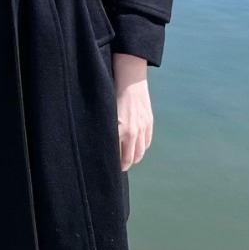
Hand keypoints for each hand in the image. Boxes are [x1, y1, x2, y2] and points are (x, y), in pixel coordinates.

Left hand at [112, 52, 153, 170]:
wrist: (129, 82)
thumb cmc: (111, 95)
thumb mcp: (105, 113)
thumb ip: (104, 130)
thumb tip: (99, 143)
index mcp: (118, 131)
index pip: (116, 156)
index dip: (111, 164)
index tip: (107, 168)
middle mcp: (132, 133)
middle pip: (128, 159)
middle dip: (123, 165)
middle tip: (117, 168)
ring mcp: (142, 129)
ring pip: (139, 154)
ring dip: (133, 159)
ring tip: (126, 160)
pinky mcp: (149, 124)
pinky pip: (146, 143)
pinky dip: (141, 148)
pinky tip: (135, 148)